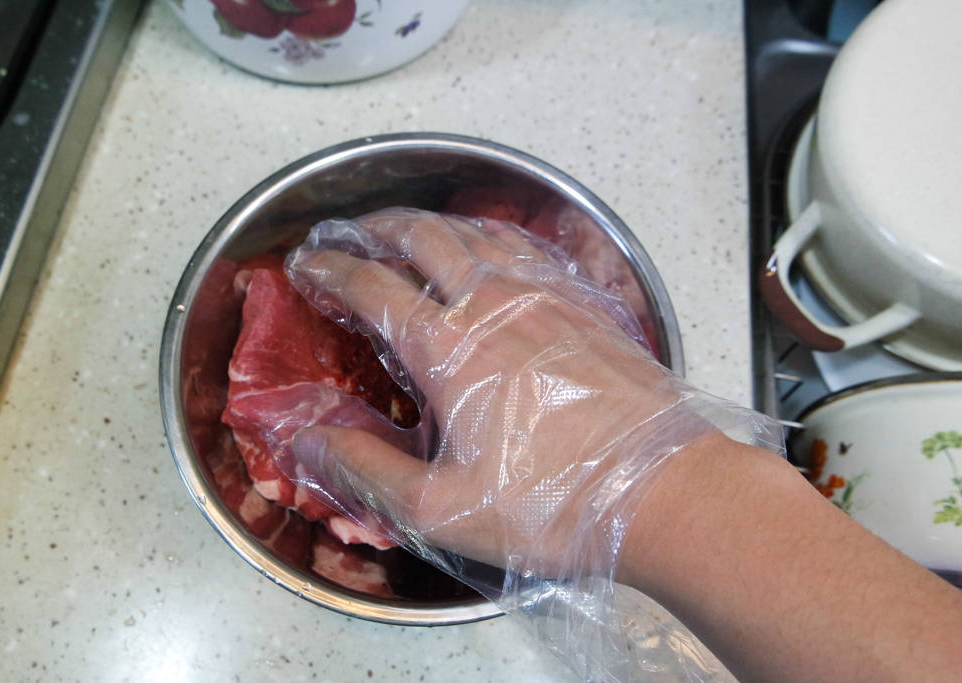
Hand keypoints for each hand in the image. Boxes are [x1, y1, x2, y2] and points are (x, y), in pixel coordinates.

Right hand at [285, 208, 742, 576]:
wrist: (664, 492)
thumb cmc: (553, 507)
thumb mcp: (440, 508)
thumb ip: (366, 469)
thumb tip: (307, 441)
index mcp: (450, 348)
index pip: (372, 286)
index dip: (331, 269)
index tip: (309, 264)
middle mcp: (495, 305)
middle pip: (425, 237)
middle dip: (378, 226)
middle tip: (352, 232)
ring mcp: (547, 298)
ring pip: (479, 234)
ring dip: (435, 224)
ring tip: (412, 230)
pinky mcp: (586, 307)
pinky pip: (529, 250)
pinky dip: (493, 238)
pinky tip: (494, 251)